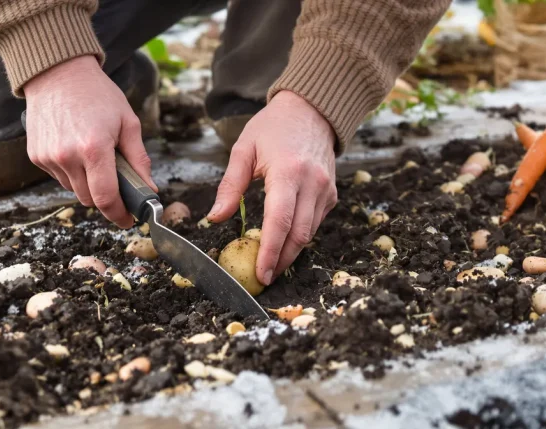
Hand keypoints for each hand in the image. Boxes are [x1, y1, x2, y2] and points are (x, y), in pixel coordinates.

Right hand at [24, 55, 156, 228]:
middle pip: (90, 199)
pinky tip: (75, 149)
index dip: (119, 215)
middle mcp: (67, 156)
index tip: (128, 220)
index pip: (106, 198)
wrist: (57, 72)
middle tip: (116, 182)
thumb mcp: (127, 122)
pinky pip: (60, 177)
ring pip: (74, 190)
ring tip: (93, 156)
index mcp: (94, 148)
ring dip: (88, 183)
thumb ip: (138, 159)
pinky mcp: (36, 156)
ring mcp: (48, 157)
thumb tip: (149, 189)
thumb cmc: (97, 94)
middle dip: (106, 197)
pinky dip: (71, 172)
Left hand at [207, 90, 337, 284]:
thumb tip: (214, 218)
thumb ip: (230, 186)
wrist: (312, 110)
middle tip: (264, 278)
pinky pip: (315, 223)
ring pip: (310, 233)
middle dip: (281, 261)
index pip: (279, 221)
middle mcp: (312, 183)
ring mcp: (325, 189)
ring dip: (291, 253)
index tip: (260, 273)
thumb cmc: (273, 127)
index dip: (270, 252)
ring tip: (271, 266)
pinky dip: (300, 237)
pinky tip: (284, 244)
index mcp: (287, 171)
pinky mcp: (331, 194)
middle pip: (298, 234)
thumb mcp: (243, 149)